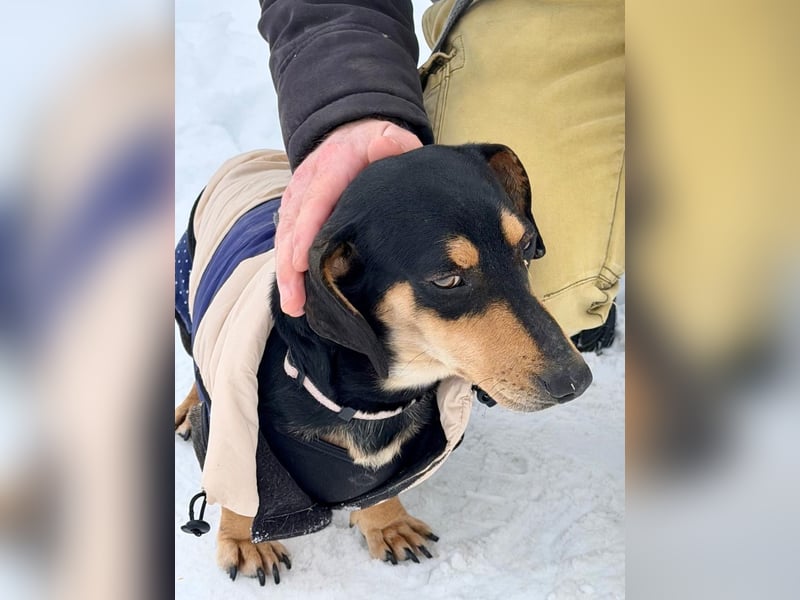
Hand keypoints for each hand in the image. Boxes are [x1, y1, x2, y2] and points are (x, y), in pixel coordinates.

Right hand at [275, 119, 421, 315]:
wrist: (350, 134)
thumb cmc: (376, 143)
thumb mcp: (390, 136)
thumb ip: (394, 142)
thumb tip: (388, 145)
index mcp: (331, 165)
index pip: (314, 201)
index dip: (305, 232)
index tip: (300, 262)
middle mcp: (306, 182)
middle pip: (292, 227)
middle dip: (290, 266)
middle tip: (295, 301)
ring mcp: (296, 197)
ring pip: (284, 238)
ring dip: (285, 274)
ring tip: (294, 306)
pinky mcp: (294, 211)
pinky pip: (286, 240)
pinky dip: (288, 267)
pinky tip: (296, 295)